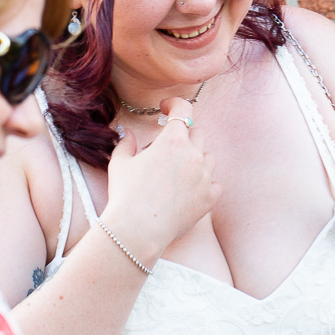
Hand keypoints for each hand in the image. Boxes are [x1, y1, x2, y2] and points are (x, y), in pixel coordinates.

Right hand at [103, 97, 220, 264]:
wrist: (138, 230)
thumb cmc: (126, 195)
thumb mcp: (120, 163)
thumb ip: (126, 142)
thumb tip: (126, 132)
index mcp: (173, 141)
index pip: (183, 109)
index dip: (174, 104)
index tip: (166, 108)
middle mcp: (194, 155)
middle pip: (196, 133)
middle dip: (182, 136)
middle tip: (165, 150)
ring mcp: (205, 176)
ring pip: (208, 157)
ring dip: (195, 159)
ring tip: (177, 172)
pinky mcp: (210, 197)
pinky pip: (214, 183)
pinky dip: (204, 183)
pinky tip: (189, 190)